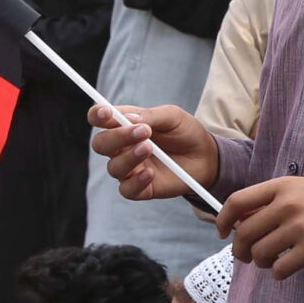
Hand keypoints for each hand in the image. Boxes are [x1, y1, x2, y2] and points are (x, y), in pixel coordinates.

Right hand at [89, 103, 219, 198]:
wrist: (206, 157)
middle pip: (101, 143)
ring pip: (113, 167)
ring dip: (130, 157)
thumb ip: (150, 116)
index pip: (100, 119)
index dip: (98, 115)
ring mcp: (129, 168)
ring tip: (150, 148)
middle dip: (117, 137)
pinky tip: (150, 173)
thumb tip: (128, 119)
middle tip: (143, 132)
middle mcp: (121, 147)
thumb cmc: (185, 133)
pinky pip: (127, 189)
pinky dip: (136, 181)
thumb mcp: (173, 116)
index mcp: (124, 125)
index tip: (107, 113)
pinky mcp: (139, 188)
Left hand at [217, 176, 303, 276]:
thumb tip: (237, 223)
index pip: (238, 201)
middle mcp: (287, 204)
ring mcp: (300, 227)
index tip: (222, 232)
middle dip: (240, 250)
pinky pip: (280, 269)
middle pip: (245, 232)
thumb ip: (271, 201)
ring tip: (270, 260)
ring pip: (260, 254)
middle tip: (246, 256)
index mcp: (281, 186)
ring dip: (260, 262)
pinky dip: (278, 272)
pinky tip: (286, 267)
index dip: (222, 219)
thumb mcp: (299, 188)